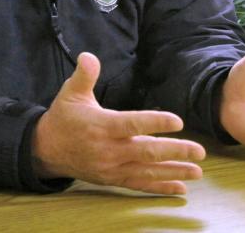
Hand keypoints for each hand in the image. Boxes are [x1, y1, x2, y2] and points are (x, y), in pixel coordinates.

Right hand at [32, 52, 205, 194]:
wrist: (44, 150)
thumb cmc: (63, 118)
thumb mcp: (70, 93)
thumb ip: (84, 75)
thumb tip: (88, 56)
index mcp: (102, 126)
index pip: (132, 124)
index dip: (155, 123)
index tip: (177, 121)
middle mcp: (108, 150)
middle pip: (146, 152)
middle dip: (175, 152)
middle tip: (199, 151)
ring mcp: (111, 167)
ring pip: (147, 171)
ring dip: (174, 172)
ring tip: (197, 171)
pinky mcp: (112, 178)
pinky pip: (139, 184)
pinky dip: (160, 187)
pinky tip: (180, 187)